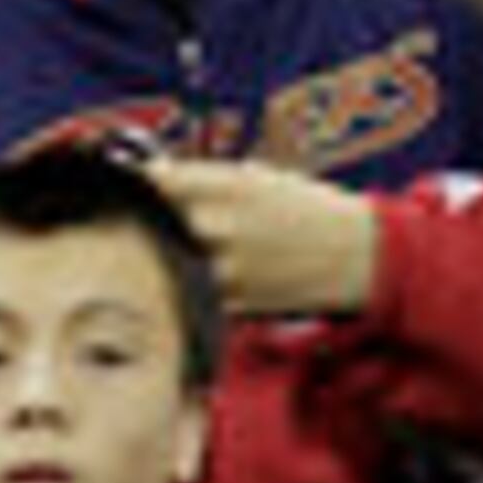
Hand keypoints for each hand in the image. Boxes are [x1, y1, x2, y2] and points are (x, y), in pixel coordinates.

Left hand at [148, 153, 382, 318]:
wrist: (357, 255)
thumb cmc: (309, 210)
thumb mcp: (263, 179)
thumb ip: (212, 183)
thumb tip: (162, 181)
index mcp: (232, 185)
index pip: (159, 181)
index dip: (137, 185)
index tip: (125, 187)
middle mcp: (223, 225)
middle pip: (154, 224)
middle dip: (144, 221)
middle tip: (136, 222)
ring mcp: (226, 268)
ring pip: (167, 263)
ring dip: (159, 257)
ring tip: (165, 254)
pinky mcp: (233, 304)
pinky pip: (191, 294)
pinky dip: (184, 287)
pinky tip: (187, 281)